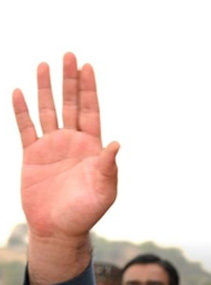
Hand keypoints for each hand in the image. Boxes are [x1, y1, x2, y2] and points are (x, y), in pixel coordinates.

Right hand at [13, 53, 118, 283]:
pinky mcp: (32, 156)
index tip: (87, 66)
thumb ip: (108, 166)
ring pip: (48, 110)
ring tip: (44, 64)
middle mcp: (72, 141)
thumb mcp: (104, 189)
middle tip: (69, 54)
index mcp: (92, 146)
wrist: (60, 229)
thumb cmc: (87, 211)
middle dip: (70, 80)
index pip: (91, 109)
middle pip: (71, 103)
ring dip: (46, 89)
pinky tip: (19, 91)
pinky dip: (21, 110)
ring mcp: (52, 146)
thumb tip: (116, 143)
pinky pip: (25, 128)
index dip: (89, 88)